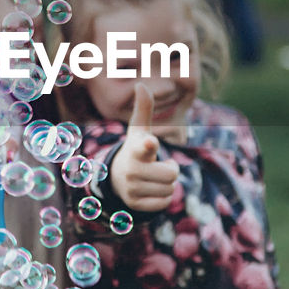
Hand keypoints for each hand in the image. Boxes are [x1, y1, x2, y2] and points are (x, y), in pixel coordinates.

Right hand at [109, 83, 179, 211]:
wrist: (116, 176)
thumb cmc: (135, 148)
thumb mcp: (139, 129)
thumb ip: (143, 108)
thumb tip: (141, 84)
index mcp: (136, 149)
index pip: (144, 146)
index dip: (149, 144)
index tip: (151, 142)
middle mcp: (132, 169)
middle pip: (171, 174)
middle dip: (171, 170)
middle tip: (160, 166)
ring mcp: (131, 188)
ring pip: (169, 189)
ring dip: (167, 184)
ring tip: (154, 177)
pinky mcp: (134, 204)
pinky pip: (163, 203)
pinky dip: (162, 197)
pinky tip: (151, 190)